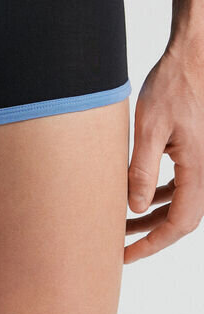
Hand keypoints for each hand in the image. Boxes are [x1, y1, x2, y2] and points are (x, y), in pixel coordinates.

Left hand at [125, 32, 203, 262]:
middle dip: (149, 234)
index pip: (179, 223)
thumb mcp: (150, 128)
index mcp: (198, 170)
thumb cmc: (173, 86)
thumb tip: (133, 208)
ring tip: (121, 223)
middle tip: (118, 246)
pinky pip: (178, 182)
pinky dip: (158, 193)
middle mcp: (203, 170)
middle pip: (180, 217)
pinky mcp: (193, 150)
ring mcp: (200, 160)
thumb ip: (142, 170)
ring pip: (178, 201)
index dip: (152, 244)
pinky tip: (137, 194)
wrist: (192, 58)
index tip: (126, 255)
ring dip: (151, 214)